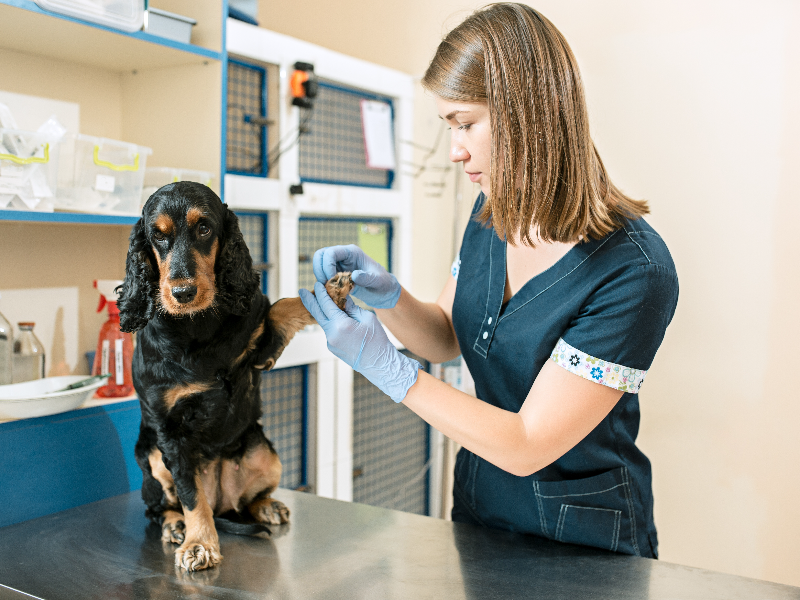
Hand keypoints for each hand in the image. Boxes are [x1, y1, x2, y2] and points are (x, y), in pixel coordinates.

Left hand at [300, 282, 419, 401]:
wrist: (379, 364)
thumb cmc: (377, 340)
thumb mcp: (367, 318)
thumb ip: (352, 307)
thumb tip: (343, 298)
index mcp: (341, 325)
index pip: (327, 304)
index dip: (321, 293)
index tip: (318, 283)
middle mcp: (332, 334)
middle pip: (317, 314)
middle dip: (309, 301)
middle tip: (301, 290)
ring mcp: (330, 343)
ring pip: (324, 323)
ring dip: (322, 312)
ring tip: (324, 302)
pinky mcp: (332, 348)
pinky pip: (329, 331)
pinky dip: (331, 323)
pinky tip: (337, 319)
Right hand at [312, 244, 400, 308]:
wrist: (383, 292)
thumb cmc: (383, 284)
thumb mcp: (378, 281)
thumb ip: (367, 278)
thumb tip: (354, 275)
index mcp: (352, 253)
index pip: (331, 252)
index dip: (327, 265)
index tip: (333, 280)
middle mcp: (343, 256)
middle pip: (320, 255)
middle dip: (320, 270)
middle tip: (327, 285)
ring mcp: (338, 265)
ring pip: (319, 265)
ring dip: (320, 277)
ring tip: (330, 289)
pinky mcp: (336, 274)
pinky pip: (323, 276)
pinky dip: (323, 284)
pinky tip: (332, 293)